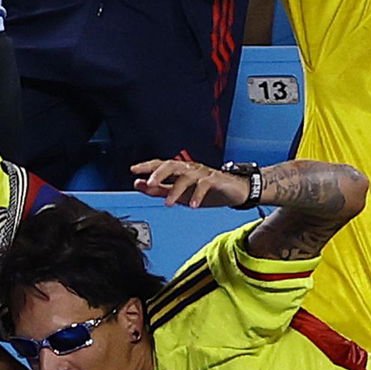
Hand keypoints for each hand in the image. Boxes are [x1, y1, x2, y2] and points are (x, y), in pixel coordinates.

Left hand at [132, 159, 250, 207]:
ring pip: (186, 176)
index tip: (134, 170)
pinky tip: (192, 205)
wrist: (237, 192)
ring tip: (168, 203)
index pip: (161, 164)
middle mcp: (190, 168)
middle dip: (159, 174)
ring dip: (175, 190)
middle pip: (172, 165)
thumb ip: (159, 189)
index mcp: (181, 170)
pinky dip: (197, 195)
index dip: (147, 166)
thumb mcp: (181, 193)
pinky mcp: (216, 179)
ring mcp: (203, 173)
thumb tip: (139, 184)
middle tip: (150, 184)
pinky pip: (204, 185)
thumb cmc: (210, 191)